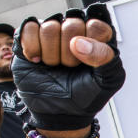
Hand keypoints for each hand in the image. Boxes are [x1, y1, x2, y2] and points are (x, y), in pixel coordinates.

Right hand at [12, 4, 124, 131]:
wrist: (59, 112)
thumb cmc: (86, 94)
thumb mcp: (108, 81)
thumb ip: (105, 57)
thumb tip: (78, 42)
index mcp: (97, 37)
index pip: (96, 25)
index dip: (90, 46)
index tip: (87, 63)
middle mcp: (75, 30)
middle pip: (71, 25)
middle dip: (70, 54)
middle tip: (69, 67)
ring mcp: (53, 32)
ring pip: (49, 26)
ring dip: (51, 54)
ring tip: (54, 66)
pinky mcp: (31, 37)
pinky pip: (29, 27)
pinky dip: (32, 48)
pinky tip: (37, 60)